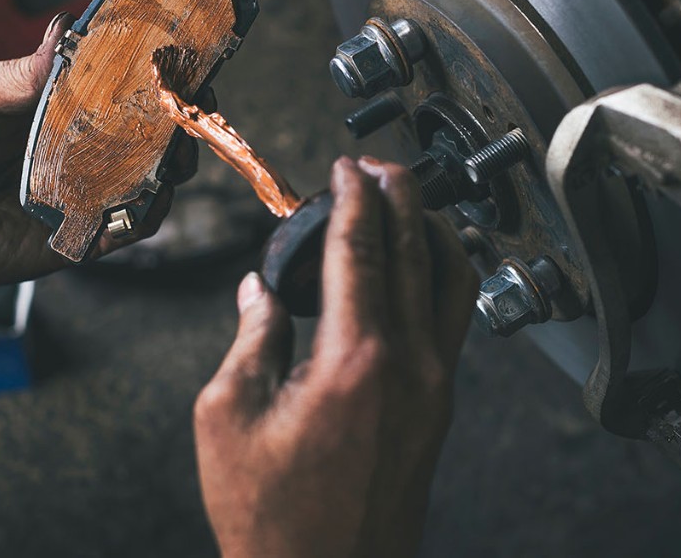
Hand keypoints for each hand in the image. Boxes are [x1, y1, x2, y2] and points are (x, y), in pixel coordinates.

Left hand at [0, 12, 195, 289]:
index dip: (159, 72)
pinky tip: (151, 191)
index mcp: (66, 108)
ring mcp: (90, 191)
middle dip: (182, 114)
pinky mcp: (85, 235)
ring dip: (174, 160)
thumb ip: (20, 71)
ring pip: (155, 177)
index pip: (127, 86)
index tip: (181, 55)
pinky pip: (133, 225)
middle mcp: (87, 148)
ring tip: (176, 145)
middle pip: (155, 131)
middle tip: (192, 99)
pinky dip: (150, 209)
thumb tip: (65, 29)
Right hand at [194, 156, 478, 557]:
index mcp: (355, 359)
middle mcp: (409, 365)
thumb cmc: (272, 517)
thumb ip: (251, 339)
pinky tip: (416, 270)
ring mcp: (433, 387)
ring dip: (430, 232)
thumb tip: (260, 290)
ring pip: (451, 282)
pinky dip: (438, 277)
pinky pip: (452, 320)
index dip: (352, 197)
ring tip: (404, 206)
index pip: (360, 250)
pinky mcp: (439, 408)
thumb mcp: (228, 419)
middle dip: (400, 195)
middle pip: (415, 251)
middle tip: (378, 164)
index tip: (345, 166)